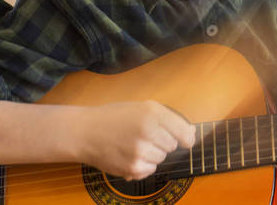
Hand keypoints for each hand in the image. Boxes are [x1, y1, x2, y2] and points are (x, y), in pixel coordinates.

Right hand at [74, 100, 195, 180]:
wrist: (85, 132)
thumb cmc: (115, 117)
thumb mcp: (143, 107)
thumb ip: (169, 119)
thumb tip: (192, 134)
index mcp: (153, 113)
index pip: (184, 133)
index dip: (186, 138)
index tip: (184, 140)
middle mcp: (148, 131)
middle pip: (173, 146)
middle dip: (162, 142)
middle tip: (143, 135)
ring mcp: (140, 151)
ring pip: (162, 158)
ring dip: (152, 154)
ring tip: (133, 144)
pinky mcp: (133, 168)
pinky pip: (151, 170)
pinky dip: (143, 165)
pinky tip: (129, 155)